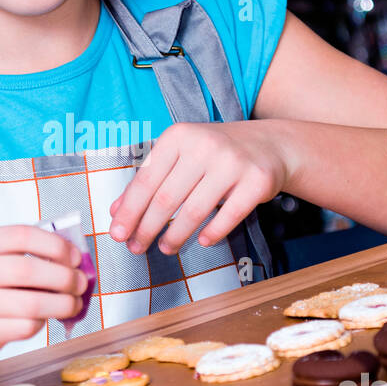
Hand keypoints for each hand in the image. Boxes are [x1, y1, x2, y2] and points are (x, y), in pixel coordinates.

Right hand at [0, 225, 87, 371]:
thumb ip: (25, 256)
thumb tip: (75, 261)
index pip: (23, 235)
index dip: (56, 245)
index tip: (75, 257)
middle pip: (29, 270)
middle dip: (65, 277)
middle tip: (81, 283)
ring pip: (32, 302)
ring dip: (62, 304)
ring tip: (73, 304)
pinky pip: (25, 326)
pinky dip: (43, 322)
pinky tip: (45, 318)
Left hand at [107, 121, 288, 255]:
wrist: (269, 145)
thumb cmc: (215, 153)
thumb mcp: (180, 156)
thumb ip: (149, 180)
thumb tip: (116, 212)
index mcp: (179, 136)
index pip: (146, 181)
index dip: (129, 211)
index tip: (117, 234)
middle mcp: (204, 146)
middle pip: (166, 199)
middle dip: (147, 229)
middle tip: (136, 248)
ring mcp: (232, 163)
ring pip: (194, 211)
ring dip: (175, 236)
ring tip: (166, 249)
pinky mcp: (257, 182)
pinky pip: (228, 217)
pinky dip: (212, 234)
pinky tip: (202, 242)